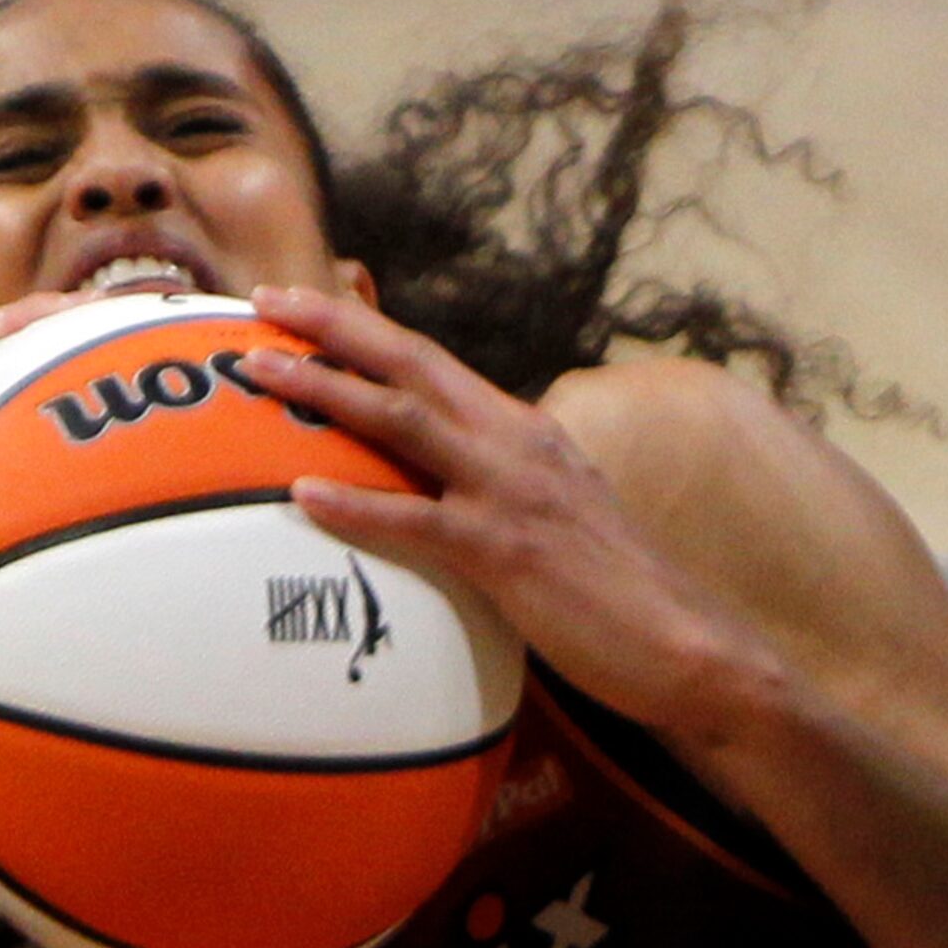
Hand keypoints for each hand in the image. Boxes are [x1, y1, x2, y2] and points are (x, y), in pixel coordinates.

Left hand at [247, 285, 759, 739]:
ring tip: (260, 372)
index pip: (428, 359)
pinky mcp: (508, 552)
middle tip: (263, 302)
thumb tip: (423, 477)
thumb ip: (486, 481)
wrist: (687, 646)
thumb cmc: (606, 589)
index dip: (361, 326)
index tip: (298, 302)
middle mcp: (513, 442)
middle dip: (332, 327)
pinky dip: (356, 506)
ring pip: (403, 422)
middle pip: (409, 362)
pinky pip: (417, 521)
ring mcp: (511, 493)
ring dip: (325, 390)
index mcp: (518, 429)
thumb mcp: (544, 510)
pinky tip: (302, 495)